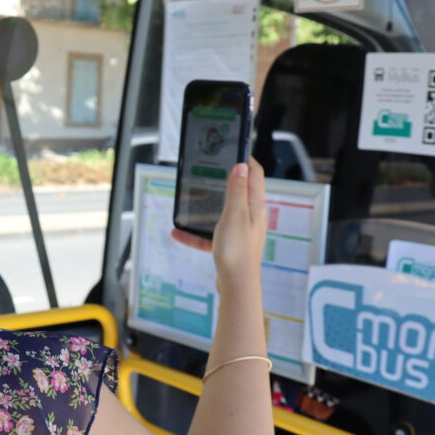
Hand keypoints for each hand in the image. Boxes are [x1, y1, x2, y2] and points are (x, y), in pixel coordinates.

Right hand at [171, 157, 266, 288]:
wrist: (236, 285)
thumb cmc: (238, 252)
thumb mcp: (235, 214)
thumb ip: (237, 190)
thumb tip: (241, 166)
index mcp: (255, 206)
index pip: (256, 175)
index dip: (247, 160)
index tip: (235, 149)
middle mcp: (250, 217)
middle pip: (239, 192)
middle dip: (225, 181)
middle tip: (210, 170)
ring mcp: (240, 232)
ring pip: (221, 213)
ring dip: (206, 207)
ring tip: (192, 201)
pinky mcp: (229, 246)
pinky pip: (209, 235)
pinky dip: (195, 233)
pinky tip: (178, 234)